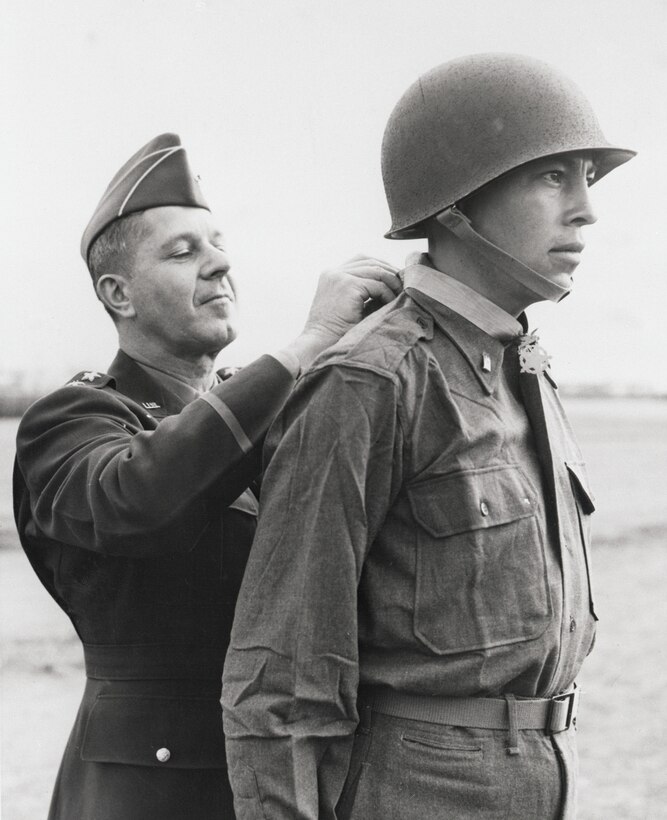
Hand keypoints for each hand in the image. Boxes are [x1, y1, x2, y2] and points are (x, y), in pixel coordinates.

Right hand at [278, 255, 400, 372]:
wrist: (319, 344)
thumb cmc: (335, 332)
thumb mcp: (349, 305)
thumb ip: (365, 291)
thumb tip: (394, 284)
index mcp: (332, 275)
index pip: (362, 261)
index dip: (382, 268)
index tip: (395, 281)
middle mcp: (334, 272)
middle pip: (370, 261)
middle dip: (390, 273)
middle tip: (403, 287)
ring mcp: (339, 277)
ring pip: (376, 270)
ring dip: (391, 283)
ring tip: (398, 296)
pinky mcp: (347, 286)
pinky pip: (377, 284)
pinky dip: (387, 294)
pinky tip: (390, 304)